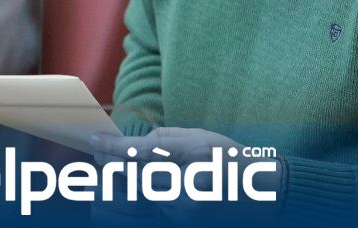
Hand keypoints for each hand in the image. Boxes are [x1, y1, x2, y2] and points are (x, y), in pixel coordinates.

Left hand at [91, 127, 282, 223]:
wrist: (263, 194)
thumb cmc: (230, 160)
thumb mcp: (201, 138)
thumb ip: (164, 140)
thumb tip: (129, 144)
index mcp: (194, 157)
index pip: (144, 153)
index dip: (114, 147)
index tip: (94, 140)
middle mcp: (189, 188)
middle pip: (134, 180)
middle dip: (110, 167)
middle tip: (98, 155)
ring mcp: (184, 212)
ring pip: (135, 203)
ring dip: (113, 190)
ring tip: (103, 177)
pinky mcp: (181, 225)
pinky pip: (144, 217)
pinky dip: (127, 207)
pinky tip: (115, 198)